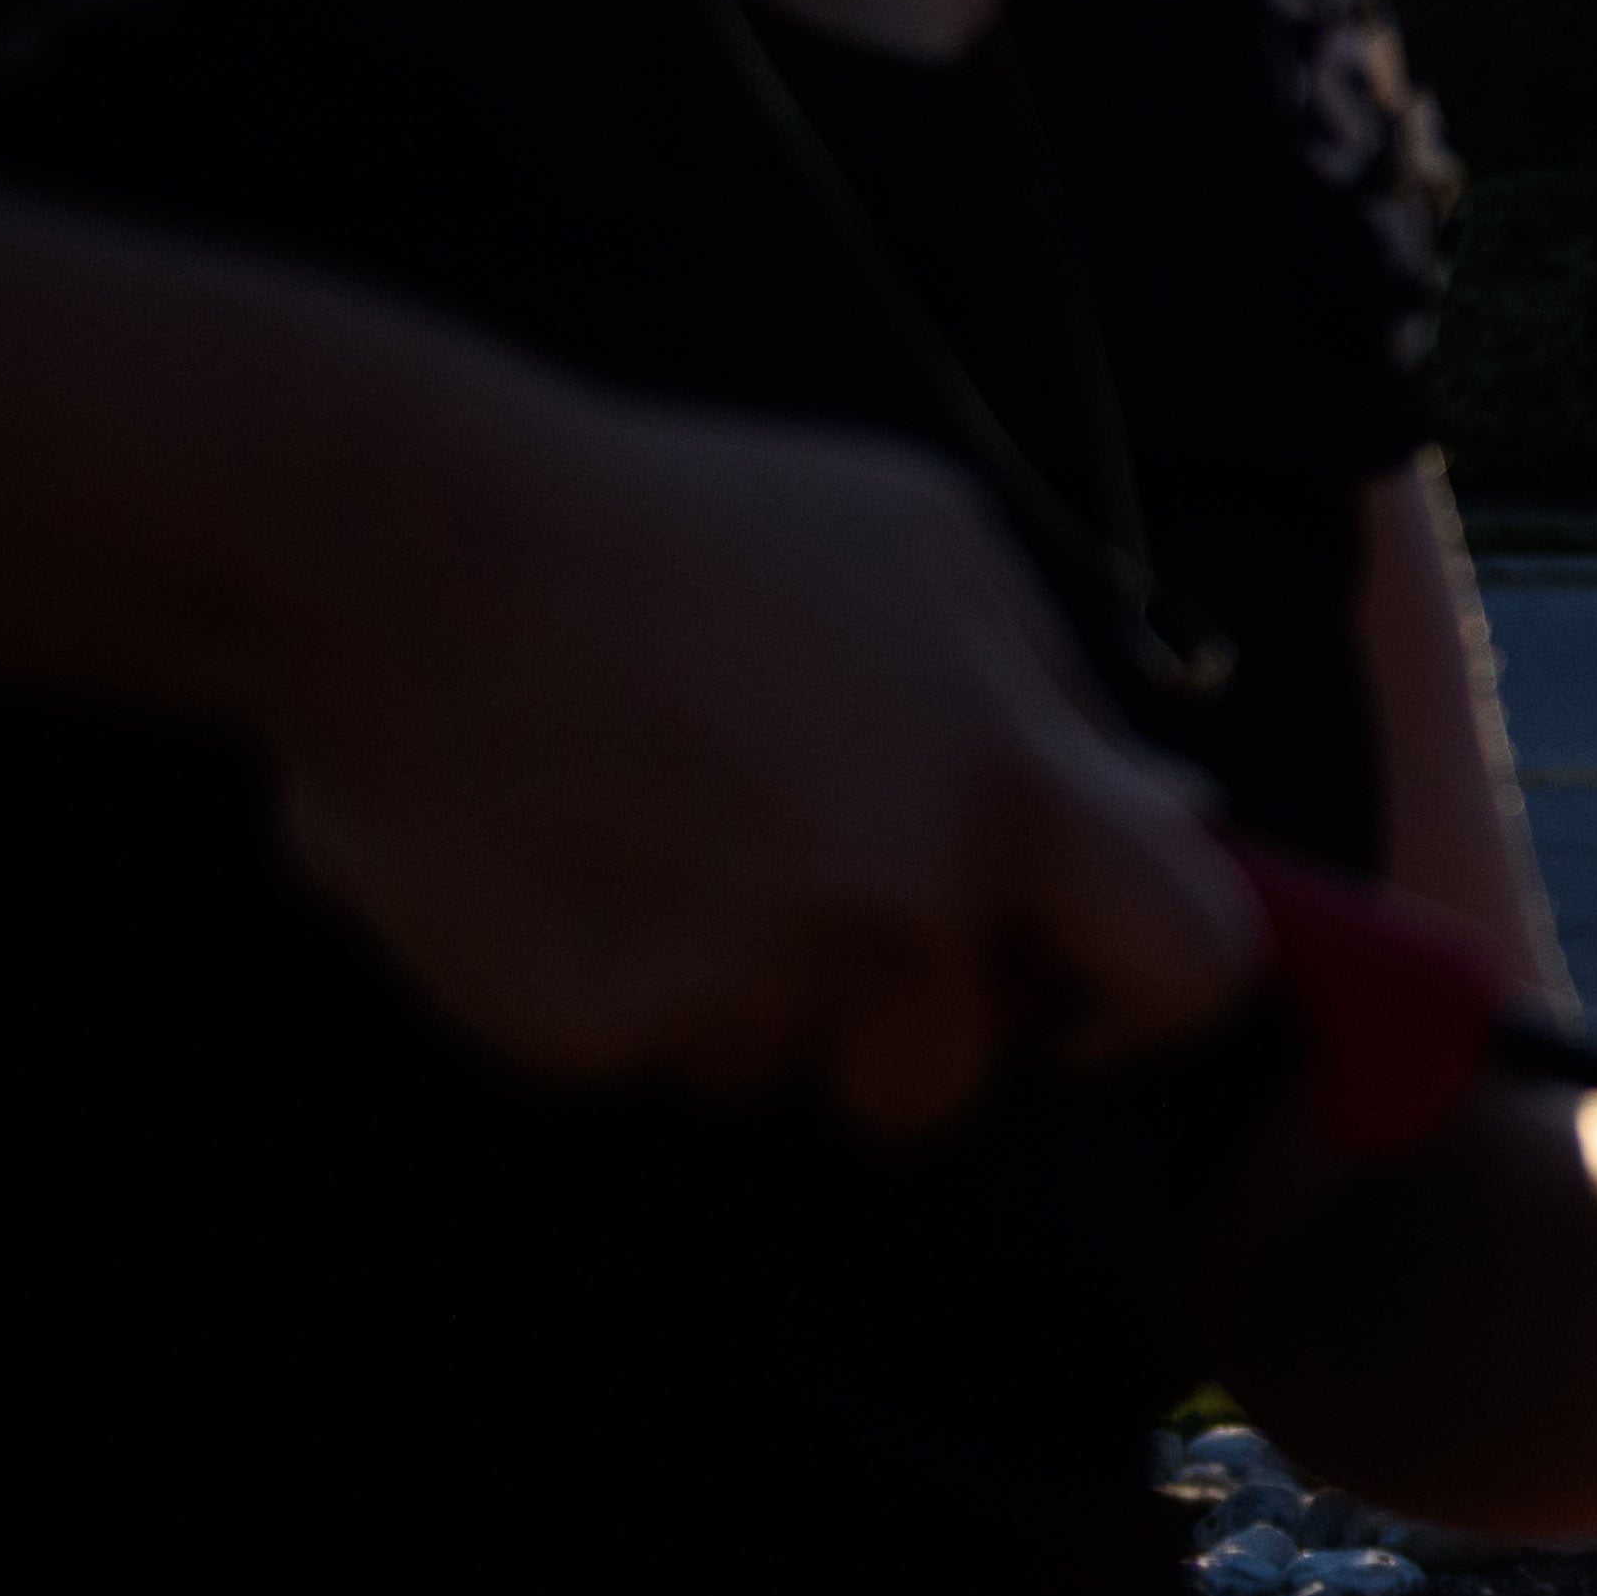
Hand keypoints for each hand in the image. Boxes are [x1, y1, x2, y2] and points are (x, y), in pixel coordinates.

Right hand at [257, 380, 1257, 1132]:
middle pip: (956, 1070)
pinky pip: (642, 1058)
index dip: (1149, 990)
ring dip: (747, 995)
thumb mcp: (925, 554)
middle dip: (898, 1008)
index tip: (1082, 980)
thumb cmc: (687, 525)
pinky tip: (559, 850)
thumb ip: (1056, 708)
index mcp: (1008, 791)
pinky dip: (611, 981)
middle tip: (800, 874)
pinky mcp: (588, 1036)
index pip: (1193, 967)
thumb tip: (1170, 817)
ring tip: (663, 829)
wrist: (404, 543)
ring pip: (786, 1070)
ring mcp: (738, 988)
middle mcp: (895, 913)